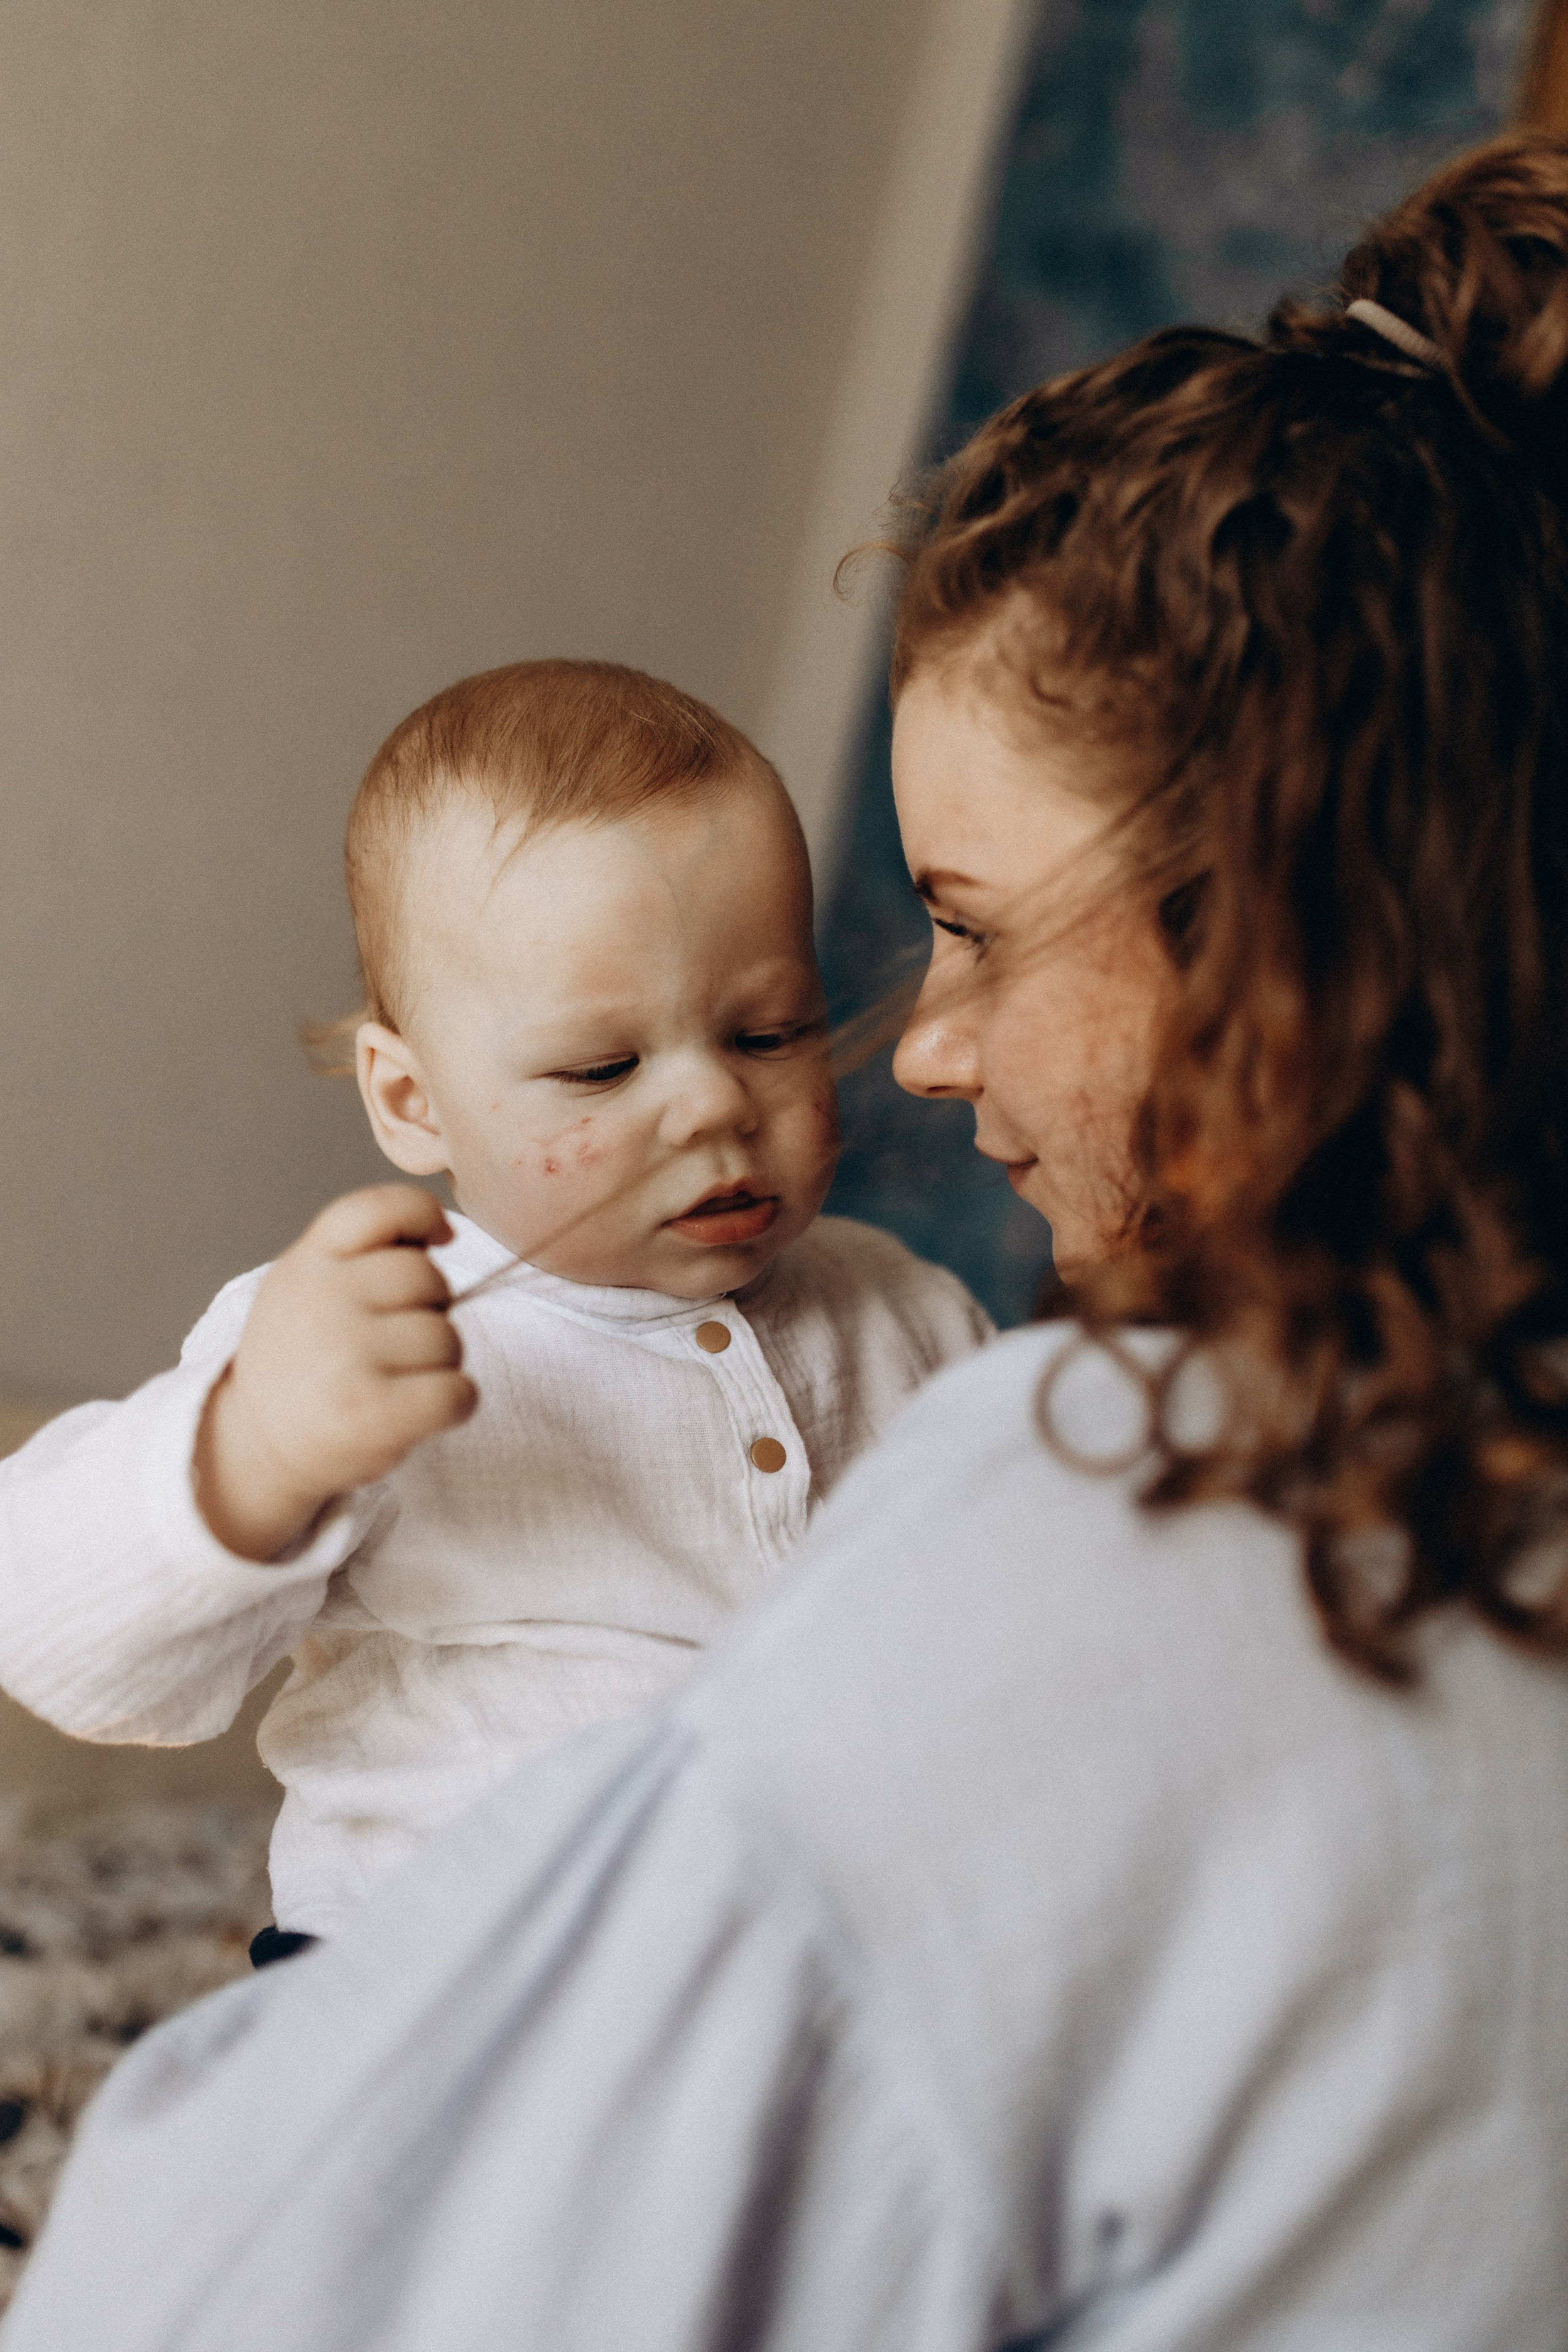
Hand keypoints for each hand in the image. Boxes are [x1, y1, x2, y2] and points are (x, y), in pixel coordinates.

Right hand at [193, 1185, 476, 1560]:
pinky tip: (421, 1410)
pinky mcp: (373, 1413)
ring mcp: (346, 1356)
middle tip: (396, 1342)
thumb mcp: (306, 1286)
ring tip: (396, 1380)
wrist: (255, 1444)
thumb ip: (362, 1254)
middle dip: (431, 1309)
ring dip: (439, 1364)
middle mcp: (323, 1300)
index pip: (380, 1208)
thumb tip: (443, 1233)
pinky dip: (455, 1404)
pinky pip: (459, 1392)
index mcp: (308, 1261)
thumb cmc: (301, 1360)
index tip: (439, 1239)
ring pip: (448, 1339)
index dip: (423, 1214)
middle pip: (430, 1279)